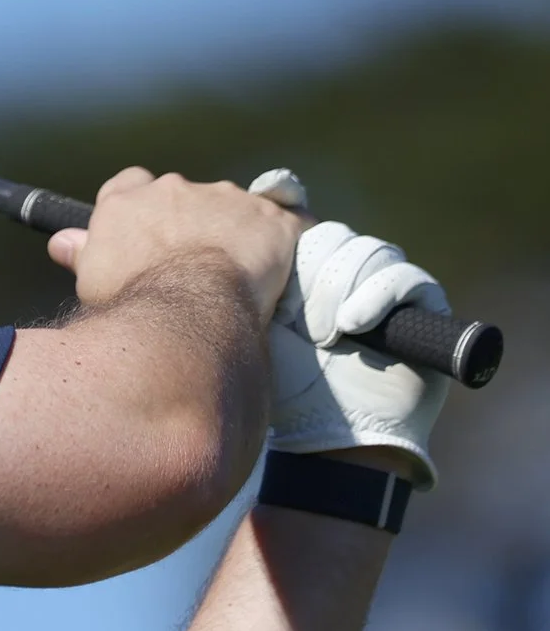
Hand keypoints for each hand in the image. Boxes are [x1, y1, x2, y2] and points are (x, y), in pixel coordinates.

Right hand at [49, 166, 300, 324]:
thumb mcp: (92, 279)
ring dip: (238, 231)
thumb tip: (60, 242)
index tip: (149, 230)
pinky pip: (292, 221)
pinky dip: (291, 239)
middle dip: (193, 220)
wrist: (187, 313)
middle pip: (185, 196)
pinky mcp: (272, 219)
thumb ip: (82, 253)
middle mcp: (174, 188)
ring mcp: (226, 198)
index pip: (131, 184)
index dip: (142, 206)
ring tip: (244, 272)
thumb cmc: (131, 301)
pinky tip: (291, 262)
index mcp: (128, 200)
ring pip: (236, 207)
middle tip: (196, 261)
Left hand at [256, 170, 449, 488]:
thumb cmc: (272, 387)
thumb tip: (208, 217)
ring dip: (344, 286)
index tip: (273, 188)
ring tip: (323, 329)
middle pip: (333, 233)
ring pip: (373, 253)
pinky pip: (412, 284)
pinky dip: (381, 296)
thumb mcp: (245, 322)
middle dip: (315, 262)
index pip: (301, 216)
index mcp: (296, 272)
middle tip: (292, 304)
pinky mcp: (422, 317)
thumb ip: (234, 276)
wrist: (316, 442)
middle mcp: (340, 277)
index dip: (289, 198)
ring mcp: (382, 294)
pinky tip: (351, 323)